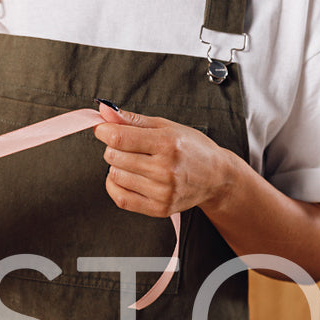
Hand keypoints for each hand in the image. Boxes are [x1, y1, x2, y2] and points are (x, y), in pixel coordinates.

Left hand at [93, 102, 246, 217]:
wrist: (216, 177)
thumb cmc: (191, 148)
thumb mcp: (166, 126)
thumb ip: (132, 119)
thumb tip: (103, 111)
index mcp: (167, 143)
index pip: (119, 138)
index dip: (104, 131)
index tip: (103, 129)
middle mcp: (165, 169)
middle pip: (114, 156)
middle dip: (114, 148)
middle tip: (128, 146)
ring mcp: (162, 192)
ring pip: (114, 176)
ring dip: (116, 167)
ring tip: (133, 162)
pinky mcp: (159, 209)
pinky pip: (120, 198)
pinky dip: (115, 185)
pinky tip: (125, 177)